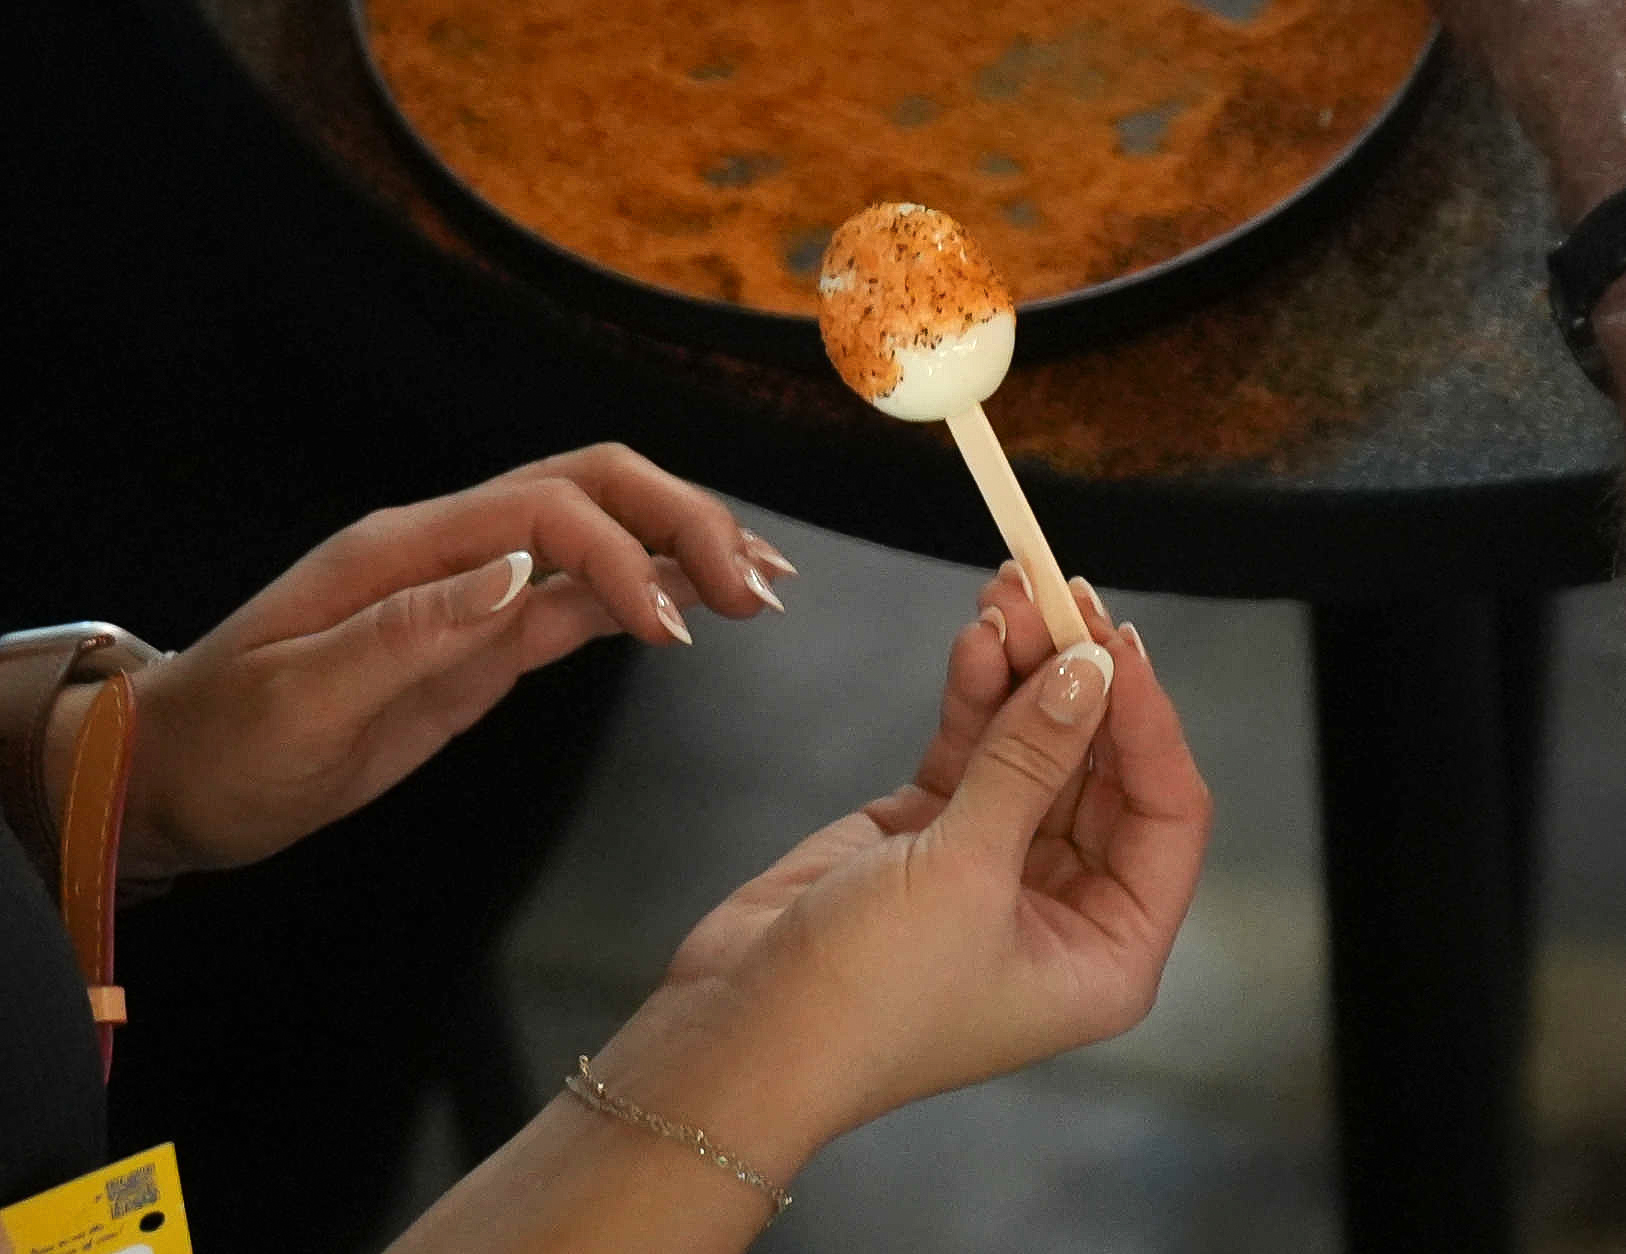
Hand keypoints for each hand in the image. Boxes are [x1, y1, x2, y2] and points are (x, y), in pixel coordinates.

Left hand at [104, 444, 796, 878]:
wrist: (176, 778)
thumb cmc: (225, 744)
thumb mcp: (302, 697)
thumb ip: (412, 629)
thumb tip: (521, 571)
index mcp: (408, 548)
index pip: (549, 510)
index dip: (625, 558)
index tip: (673, 634)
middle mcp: (453, 551)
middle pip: (592, 491)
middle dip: (684, 523)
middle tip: (757, 588)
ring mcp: (474, 593)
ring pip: (600, 538)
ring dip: (684, 552)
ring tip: (760, 592)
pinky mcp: (485, 642)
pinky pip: (578, 601)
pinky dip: (646, 598)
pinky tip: (696, 612)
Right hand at [388, 566, 1210, 1253]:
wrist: (739, 1033)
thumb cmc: (865, 996)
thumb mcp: (963, 873)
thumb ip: (1029, 760)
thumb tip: (1091, 668)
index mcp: (1108, 949)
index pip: (1164, 813)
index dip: (1148, 720)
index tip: (1117, 639)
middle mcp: (1062, 905)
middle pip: (1098, 767)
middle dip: (1081, 678)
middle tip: (1061, 596)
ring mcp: (994, 863)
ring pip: (1033, 745)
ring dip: (1025, 669)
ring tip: (1010, 592)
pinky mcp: (929, 833)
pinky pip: (972, 748)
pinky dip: (975, 693)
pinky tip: (976, 637)